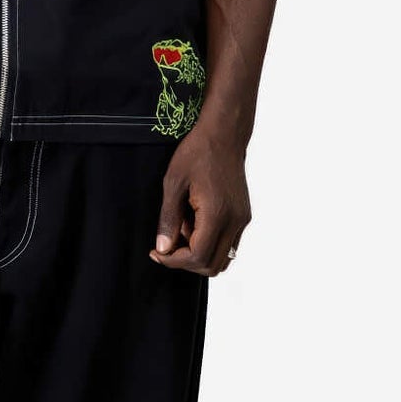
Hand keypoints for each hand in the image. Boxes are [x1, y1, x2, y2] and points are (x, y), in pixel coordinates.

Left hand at [151, 124, 250, 275]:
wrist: (224, 135)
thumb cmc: (197, 153)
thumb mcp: (173, 183)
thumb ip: (168, 219)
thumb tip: (163, 248)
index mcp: (217, 214)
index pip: (197, 257)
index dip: (173, 261)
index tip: (157, 252)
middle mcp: (234, 221)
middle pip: (212, 266)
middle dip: (186, 262)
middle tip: (166, 247)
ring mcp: (242, 220)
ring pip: (223, 259)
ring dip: (199, 255)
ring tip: (181, 233)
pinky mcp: (243, 216)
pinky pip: (228, 244)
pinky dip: (210, 245)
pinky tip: (194, 225)